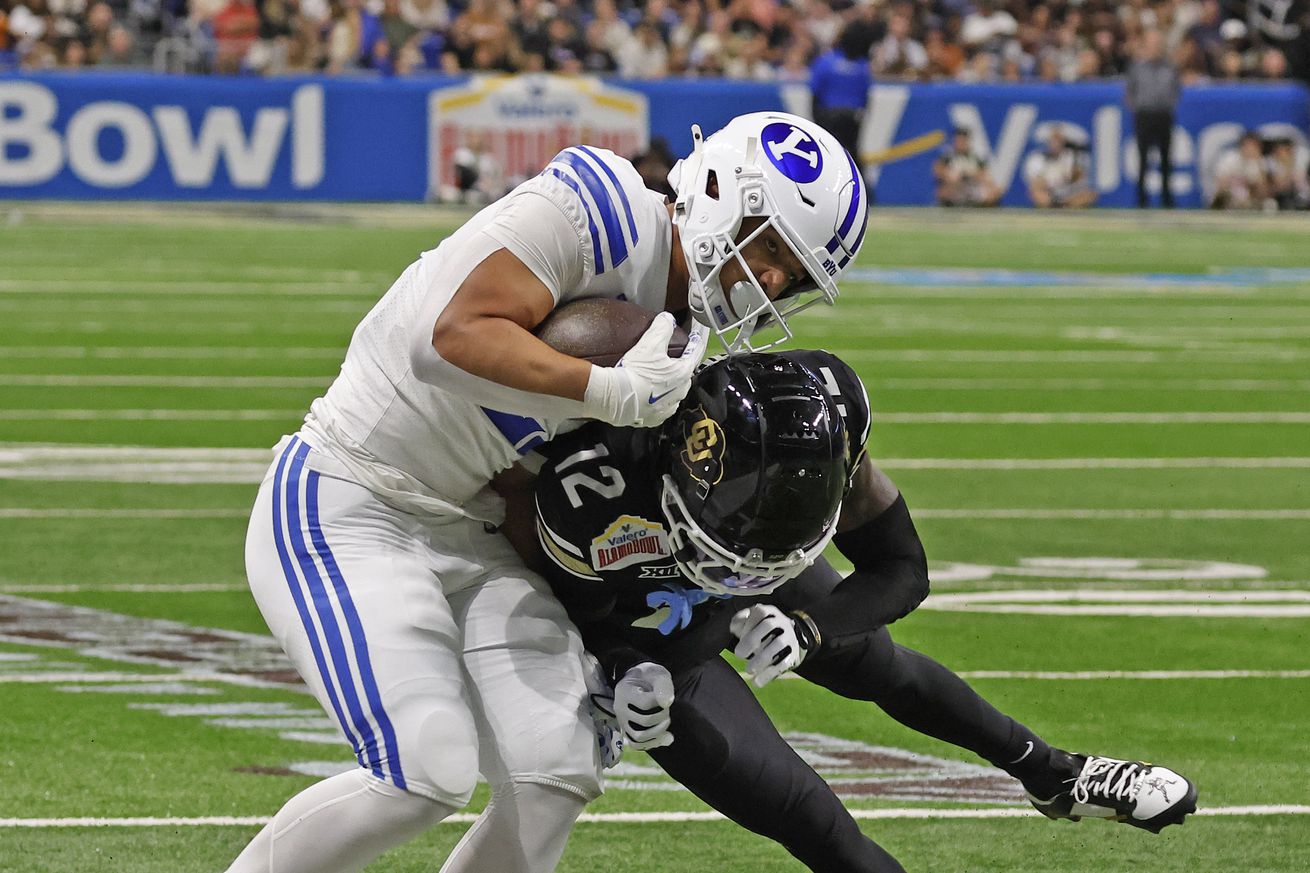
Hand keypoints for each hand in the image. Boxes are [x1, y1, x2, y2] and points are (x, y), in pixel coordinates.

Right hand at [584, 314, 708, 426]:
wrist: (615, 398)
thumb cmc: (635, 372)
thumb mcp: (649, 344)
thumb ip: (662, 328)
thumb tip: (667, 319)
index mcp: (683, 373)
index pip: (696, 352)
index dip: (696, 340)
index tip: (698, 335)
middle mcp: (680, 392)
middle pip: (684, 373)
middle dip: (679, 364)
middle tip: (668, 357)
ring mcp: (668, 407)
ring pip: (674, 391)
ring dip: (668, 383)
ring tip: (655, 376)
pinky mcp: (654, 418)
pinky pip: (661, 406)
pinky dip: (657, 398)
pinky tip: (648, 393)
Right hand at [593, 661, 674, 749]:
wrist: (640, 682)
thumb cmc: (650, 677)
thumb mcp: (658, 674)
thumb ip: (663, 686)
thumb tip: (667, 703)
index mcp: (624, 691)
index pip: (645, 703)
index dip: (661, 703)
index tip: (666, 697)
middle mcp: (619, 708)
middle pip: (643, 721)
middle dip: (662, 716)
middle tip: (667, 709)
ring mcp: (622, 722)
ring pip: (639, 737)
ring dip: (658, 732)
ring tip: (667, 721)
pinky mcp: (627, 731)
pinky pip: (637, 744)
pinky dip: (654, 743)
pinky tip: (668, 737)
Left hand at [731, 604, 807, 686]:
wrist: (791, 637)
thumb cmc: (763, 629)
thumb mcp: (753, 621)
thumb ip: (741, 621)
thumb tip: (733, 628)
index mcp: (770, 612)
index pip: (759, 612)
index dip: (748, 623)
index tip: (738, 636)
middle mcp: (782, 622)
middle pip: (768, 626)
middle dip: (752, 639)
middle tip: (738, 654)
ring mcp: (790, 637)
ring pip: (778, 644)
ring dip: (762, 658)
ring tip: (748, 670)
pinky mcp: (794, 653)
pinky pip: (784, 663)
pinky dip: (770, 673)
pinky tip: (757, 682)